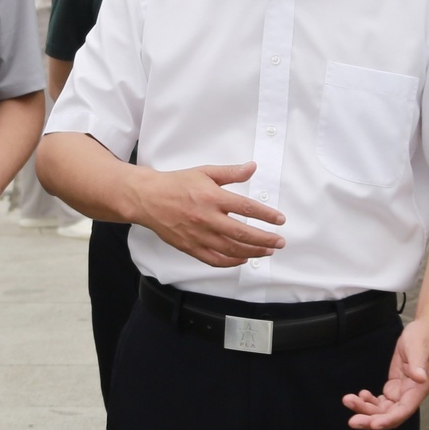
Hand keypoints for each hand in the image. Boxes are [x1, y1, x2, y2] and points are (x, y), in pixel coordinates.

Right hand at [131, 163, 284, 268]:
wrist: (148, 198)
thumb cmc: (176, 184)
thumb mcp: (205, 172)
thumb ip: (230, 172)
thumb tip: (252, 167)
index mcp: (212, 197)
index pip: (246, 208)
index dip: (266, 215)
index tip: (280, 220)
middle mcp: (207, 218)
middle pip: (243, 233)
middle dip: (266, 240)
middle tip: (280, 242)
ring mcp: (199, 235)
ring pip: (231, 249)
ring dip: (253, 252)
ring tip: (267, 251)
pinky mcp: (190, 247)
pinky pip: (215, 260)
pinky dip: (231, 262)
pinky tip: (243, 259)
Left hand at [344, 319, 428, 429]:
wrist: (425, 332)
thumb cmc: (424, 338)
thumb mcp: (419, 348)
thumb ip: (418, 364)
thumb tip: (421, 378)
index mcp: (419, 389)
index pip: (404, 410)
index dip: (389, 419)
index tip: (373, 424)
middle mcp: (411, 395)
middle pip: (390, 415)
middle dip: (371, 419)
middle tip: (352, 421)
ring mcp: (402, 392)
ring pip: (383, 410)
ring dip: (365, 409)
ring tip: (348, 400)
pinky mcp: (394, 387)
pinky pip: (381, 401)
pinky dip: (369, 401)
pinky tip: (360, 395)